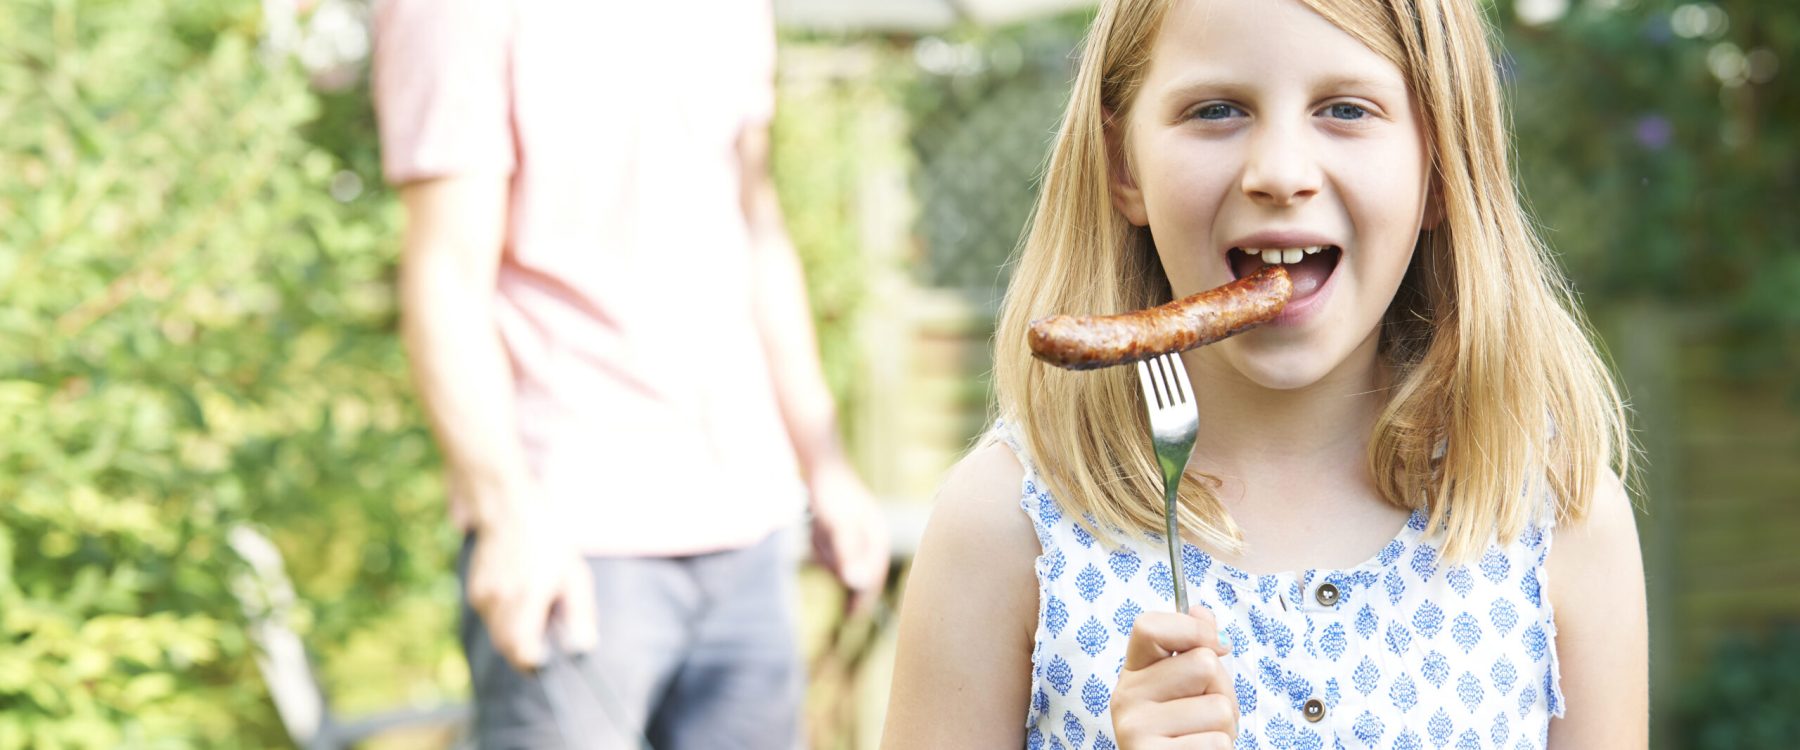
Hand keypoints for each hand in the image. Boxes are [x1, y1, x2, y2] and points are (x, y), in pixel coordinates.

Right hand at [465, 505, 597, 672]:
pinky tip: (520, 597)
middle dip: (525, 652)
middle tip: (544, 648)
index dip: (533, 664)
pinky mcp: (475, 591)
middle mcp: (499, 599)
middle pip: (507, 647)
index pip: (521, 650)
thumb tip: (580, 650)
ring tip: (534, 610)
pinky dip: (505, 619)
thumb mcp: (574, 576)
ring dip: (515, 634)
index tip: (546, 665)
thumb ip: (578, 615)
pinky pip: (490, 618)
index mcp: (526, 596)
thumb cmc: (547, 542)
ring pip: (497, 634)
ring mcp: (483, 595)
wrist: (508, 510)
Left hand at [807, 467, 889, 615]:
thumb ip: (848, 554)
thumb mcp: (838, 526)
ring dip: (825, 551)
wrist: (820, 465)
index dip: (863, 600)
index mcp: (878, 538)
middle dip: (835, 562)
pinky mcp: (842, 532)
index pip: (873, 578)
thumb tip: (857, 584)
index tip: (850, 619)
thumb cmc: (831, 495)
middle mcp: (871, 538)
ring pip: (838, 562)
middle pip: (855, 572)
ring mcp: (857, 534)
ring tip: (818, 527)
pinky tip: (817, 528)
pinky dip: (821, 545)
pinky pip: (830, 552)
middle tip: (821, 537)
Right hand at [1111, 607, 1239, 748]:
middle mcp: (1127, 697)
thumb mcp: (1186, 688)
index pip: (1149, 626)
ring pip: (1219, 708)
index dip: (1191, 628)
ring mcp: (1136, 730)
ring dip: (1226, 728)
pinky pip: (1217, 743)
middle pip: (1204, 664)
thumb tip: (1202, 611)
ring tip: (1203, 739)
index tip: (1215, 646)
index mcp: (1134, 672)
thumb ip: (1193, 649)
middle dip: (1223, 691)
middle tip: (1206, 714)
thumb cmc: (1184, 734)